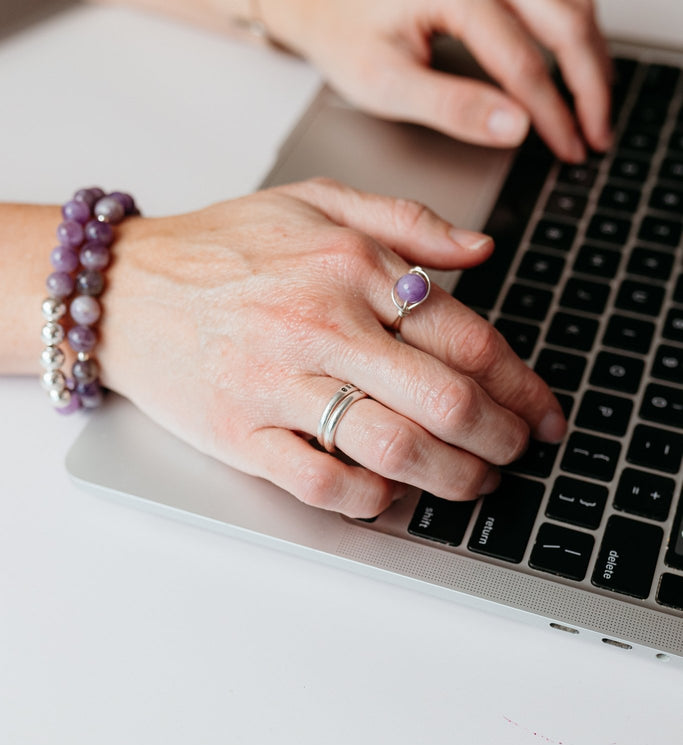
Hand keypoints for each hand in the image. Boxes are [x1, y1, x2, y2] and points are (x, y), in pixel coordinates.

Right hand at [101, 179, 565, 517]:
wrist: (122, 287)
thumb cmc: (220, 248)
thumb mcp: (315, 203)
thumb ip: (405, 223)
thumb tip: (480, 256)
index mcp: (351, 268)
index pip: (468, 337)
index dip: (523, 385)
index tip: (542, 411)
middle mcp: (321, 325)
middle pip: (447, 399)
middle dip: (502, 439)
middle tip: (518, 455)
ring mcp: (278, 384)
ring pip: (395, 448)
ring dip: (453, 479)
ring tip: (476, 486)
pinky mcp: (240, 434)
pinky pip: (323, 483)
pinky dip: (372, 501)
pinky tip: (393, 497)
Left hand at [262, 0, 611, 161]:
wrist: (321, 1)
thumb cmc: (345, 37)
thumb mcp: (388, 85)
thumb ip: (453, 107)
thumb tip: (515, 128)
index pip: (524, 64)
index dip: (554, 114)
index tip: (571, 150)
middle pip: (566, 19)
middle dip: (590, 82)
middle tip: (597, 133)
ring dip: (589, 50)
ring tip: (594, 103)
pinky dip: (573, 24)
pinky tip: (574, 59)